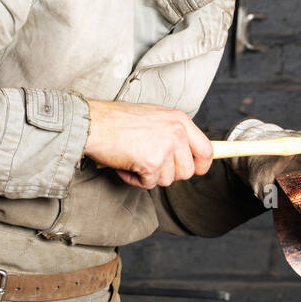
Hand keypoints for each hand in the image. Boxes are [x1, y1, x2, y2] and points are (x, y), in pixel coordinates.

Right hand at [83, 99, 213, 189]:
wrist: (94, 123)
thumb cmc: (117, 120)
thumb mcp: (154, 117)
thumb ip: (172, 133)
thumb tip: (184, 154)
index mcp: (179, 119)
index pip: (207, 150)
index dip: (200, 166)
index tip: (194, 170)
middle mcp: (177, 132)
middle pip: (187, 171)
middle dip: (168, 174)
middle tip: (149, 162)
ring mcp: (165, 146)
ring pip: (168, 180)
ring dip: (149, 176)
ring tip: (133, 158)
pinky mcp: (152, 162)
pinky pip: (149, 184)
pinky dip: (135, 179)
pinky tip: (126, 163)